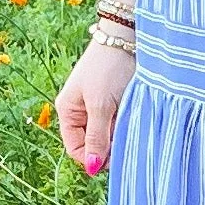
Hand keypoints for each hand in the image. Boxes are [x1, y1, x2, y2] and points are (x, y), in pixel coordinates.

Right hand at [55, 40, 134, 175]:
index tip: (113, 158)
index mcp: (68, 110)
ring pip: (109, 134)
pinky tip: (135, 114)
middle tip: (126, 135)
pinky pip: (120, 122)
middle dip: (109, 145)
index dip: (93, 158)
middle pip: (94, 143)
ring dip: (120, 133)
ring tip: (130, 118)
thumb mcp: (101, 105)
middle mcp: (81, 110)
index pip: (76, 149)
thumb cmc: (109, 68)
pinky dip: (128, 123)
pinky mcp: (116, 100)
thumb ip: (97, 137)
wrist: (127, 36)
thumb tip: (92, 168)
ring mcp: (99, 106)